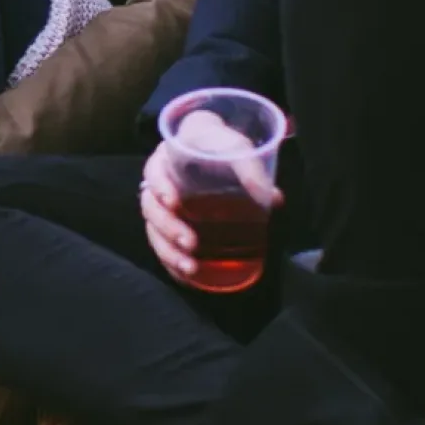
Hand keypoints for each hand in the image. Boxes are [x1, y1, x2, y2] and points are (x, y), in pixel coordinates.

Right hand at [142, 111, 281, 280]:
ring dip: (169, 252)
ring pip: (153, 231)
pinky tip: (187, 278)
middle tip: (190, 244)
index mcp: (168, 158)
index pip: (155, 172)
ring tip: (190, 268)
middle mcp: (159, 184)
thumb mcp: (236, 148)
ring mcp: (161, 207)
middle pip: (151, 208)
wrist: (212, 149)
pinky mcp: (169, 226)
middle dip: (168, 229)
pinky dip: (171, 263)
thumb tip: (274, 199)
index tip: (175, 203)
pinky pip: (162, 247)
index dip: (160, 188)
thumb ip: (251, 168)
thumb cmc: (221, 146)